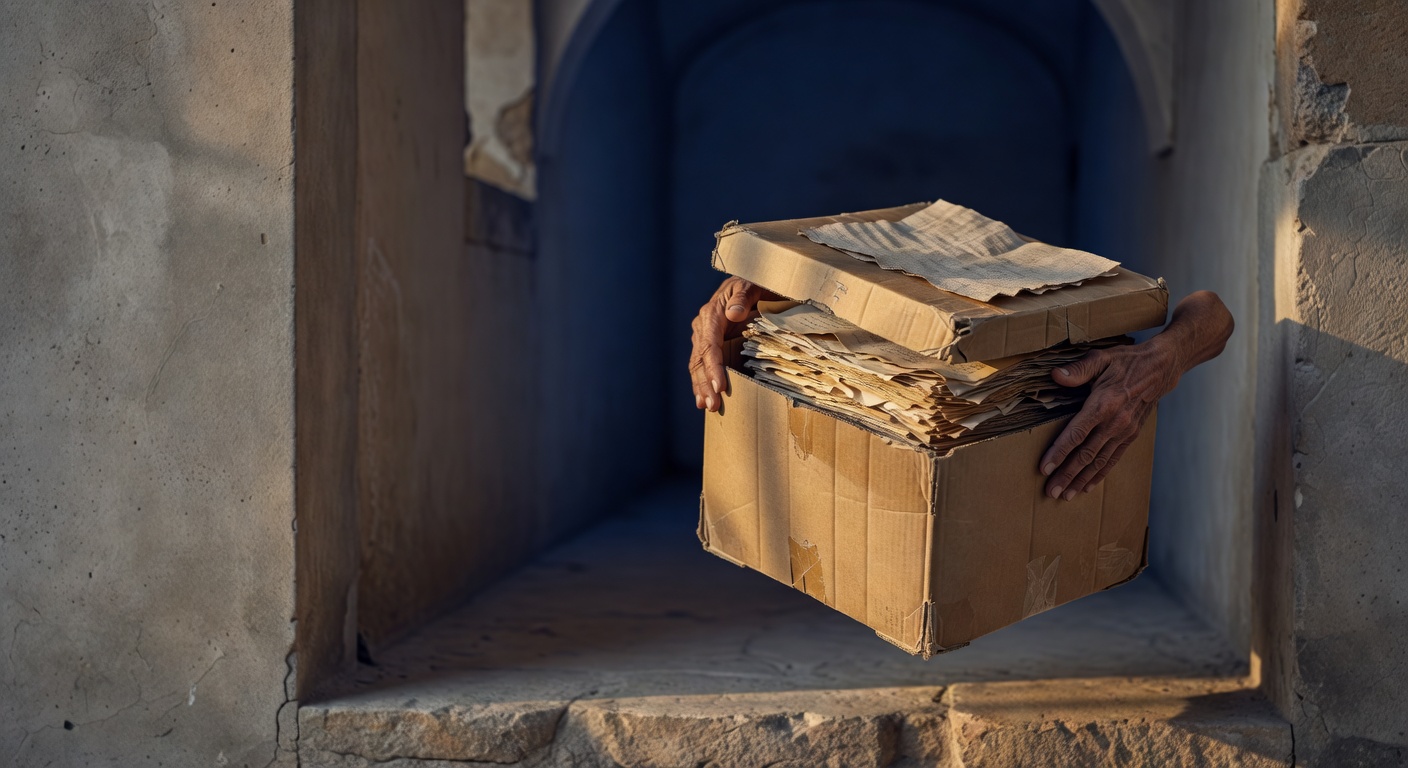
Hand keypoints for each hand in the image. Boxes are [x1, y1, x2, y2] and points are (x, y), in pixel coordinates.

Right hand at [689, 277, 773, 411]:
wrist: (752, 281)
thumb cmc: (755, 282)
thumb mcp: (751, 284)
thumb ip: (742, 297)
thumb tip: (733, 314)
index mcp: (712, 313)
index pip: (710, 345)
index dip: (713, 367)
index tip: (720, 386)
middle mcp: (703, 326)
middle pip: (700, 358)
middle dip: (705, 383)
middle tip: (711, 405)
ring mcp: (704, 336)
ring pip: (697, 364)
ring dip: (701, 386)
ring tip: (706, 406)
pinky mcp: (709, 343)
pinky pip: (702, 364)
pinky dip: (702, 381)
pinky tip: (704, 398)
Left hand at [1040, 340, 1179, 499]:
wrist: (1161, 368)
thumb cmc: (1127, 361)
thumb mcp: (1101, 358)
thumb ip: (1078, 370)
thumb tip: (1056, 376)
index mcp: (1104, 404)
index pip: (1077, 434)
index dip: (1059, 453)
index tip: (1044, 468)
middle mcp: (1115, 423)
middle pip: (1086, 455)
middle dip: (1066, 475)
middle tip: (1050, 492)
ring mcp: (1124, 432)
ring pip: (1099, 462)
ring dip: (1081, 480)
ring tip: (1065, 495)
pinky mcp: (1131, 436)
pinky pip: (1113, 459)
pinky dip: (1099, 475)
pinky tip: (1087, 486)